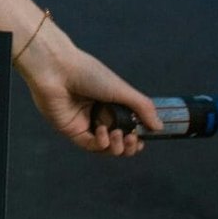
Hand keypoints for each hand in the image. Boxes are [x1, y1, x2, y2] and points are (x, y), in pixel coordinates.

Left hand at [15, 24, 163, 155]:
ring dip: (117, 147)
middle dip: (129, 146)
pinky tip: (102, 132)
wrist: (58, 70)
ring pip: (105, 148)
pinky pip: (90, 146)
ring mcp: (84, 124)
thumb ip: (142, 107)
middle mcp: (98, 115)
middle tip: (133, 139)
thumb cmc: (88, 74)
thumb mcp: (121, 89)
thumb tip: (159, 127)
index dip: (137, 137)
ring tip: (118, 134)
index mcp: (110, 104)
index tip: (144, 138)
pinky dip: (100, 143)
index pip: (128, 127)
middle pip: (119, 142)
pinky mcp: (71, 131)